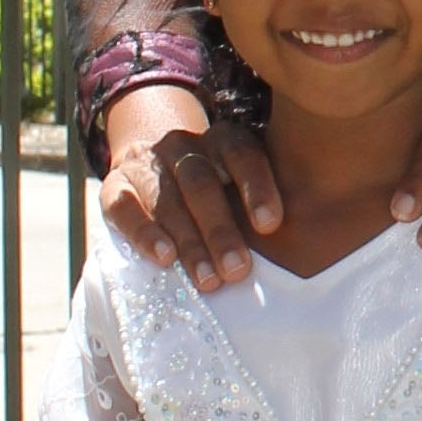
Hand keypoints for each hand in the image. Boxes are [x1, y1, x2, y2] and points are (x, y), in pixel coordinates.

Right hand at [97, 80, 279, 282]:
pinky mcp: (116, 185)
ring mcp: (147, 163)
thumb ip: (265, 207)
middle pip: (202, 183)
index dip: (256, 188)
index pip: (242, 154)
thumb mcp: (243, 186)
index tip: (271, 226)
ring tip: (208, 281)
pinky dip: (145, 232)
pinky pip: (125, 207)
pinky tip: (165, 259)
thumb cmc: (218, 190)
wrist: (152, 167)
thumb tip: (305, 247)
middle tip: (238, 271)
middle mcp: (183, 145)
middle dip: (221, 231)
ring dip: (189, 243)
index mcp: (223, 139)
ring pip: (167, 199)